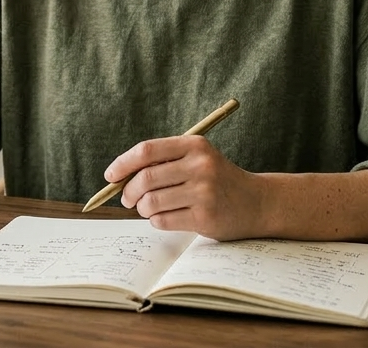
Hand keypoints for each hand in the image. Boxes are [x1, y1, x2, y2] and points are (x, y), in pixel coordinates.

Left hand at [105, 135, 266, 239]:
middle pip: (145, 178)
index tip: (110, 176)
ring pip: (151, 202)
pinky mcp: (205, 217)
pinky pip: (163, 220)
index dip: (123, 163)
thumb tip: (119, 177)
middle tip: (127, 199)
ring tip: (150, 209)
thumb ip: (163, 162)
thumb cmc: (217, 180)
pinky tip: (168, 217)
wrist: (257, 202)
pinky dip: (157, 221)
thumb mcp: (196, 159)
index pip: (147, 151)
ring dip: (143, 209)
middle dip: (129, 192)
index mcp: (194, 145)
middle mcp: (201, 165)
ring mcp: (204, 192)